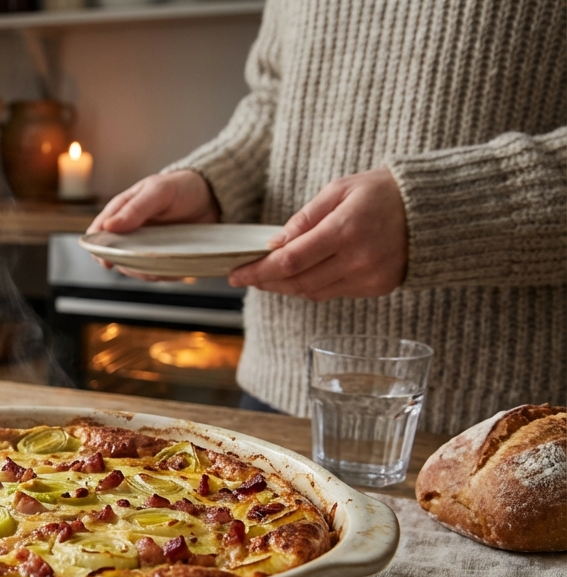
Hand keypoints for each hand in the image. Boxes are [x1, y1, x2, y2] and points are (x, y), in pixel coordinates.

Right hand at [88, 170, 219, 280]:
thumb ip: (134, 209)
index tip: (106, 261)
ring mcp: (144, 245)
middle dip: (126, 265)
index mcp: (121, 211)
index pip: (98, 233)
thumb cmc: (181, 187)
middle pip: (114, 256)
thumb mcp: (158, 191)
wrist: (212, 196)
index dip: (98, 249)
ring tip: (162, 267)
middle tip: (143, 265)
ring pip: (133, 268)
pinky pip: (154, 271)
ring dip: (145, 272)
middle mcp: (129, 231)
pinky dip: (162, 274)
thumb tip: (109, 226)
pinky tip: (174, 268)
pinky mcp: (160, 256)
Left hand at [229, 168, 408, 299]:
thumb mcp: (340, 190)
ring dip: (286, 287)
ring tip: (268, 276)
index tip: (236, 274)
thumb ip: (305, 218)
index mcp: (345, 230)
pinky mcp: (378, 288)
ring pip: (313, 292)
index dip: (258, 271)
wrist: (434, 208)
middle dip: (266, 282)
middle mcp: (358, 259)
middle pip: (297, 283)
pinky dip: (312, 287)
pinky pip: (334, 293)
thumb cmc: (383, 191)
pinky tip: (301, 276)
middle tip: (245, 277)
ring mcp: (370, 277)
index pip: (289, 261)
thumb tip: (274, 244)